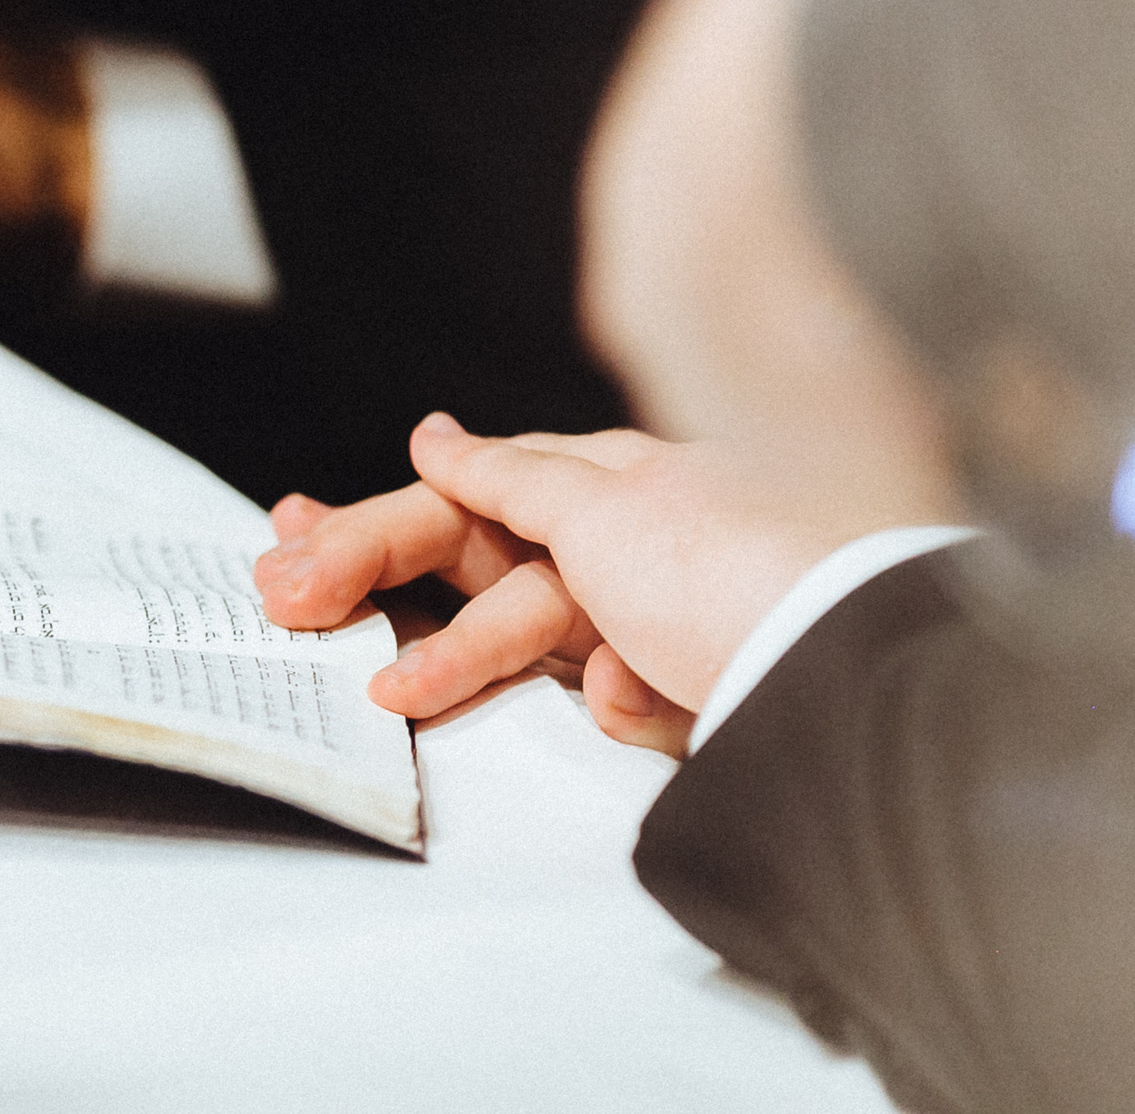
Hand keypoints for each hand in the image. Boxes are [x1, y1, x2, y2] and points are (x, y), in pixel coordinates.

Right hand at [261, 413, 868, 752]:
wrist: (847, 678)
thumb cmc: (726, 568)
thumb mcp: (597, 504)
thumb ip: (506, 472)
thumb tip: (436, 433)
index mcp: (604, 482)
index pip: (462, 492)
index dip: (371, 516)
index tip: (287, 542)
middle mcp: (623, 544)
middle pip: (473, 562)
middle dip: (380, 583)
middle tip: (289, 607)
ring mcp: (650, 621)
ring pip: (523, 637)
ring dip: (460, 660)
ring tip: (395, 697)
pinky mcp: (679, 695)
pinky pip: (609, 700)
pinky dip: (614, 702)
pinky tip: (638, 699)